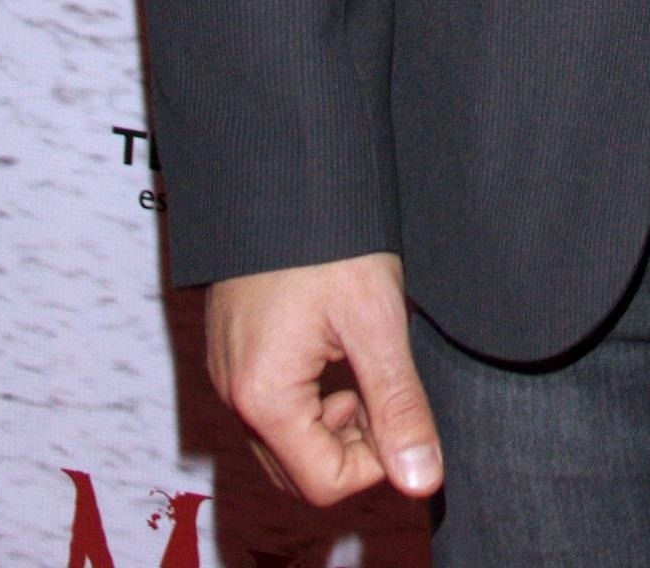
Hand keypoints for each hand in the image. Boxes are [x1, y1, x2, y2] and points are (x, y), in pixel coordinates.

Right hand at [206, 253, 443, 507]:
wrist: (280, 167)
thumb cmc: (324, 232)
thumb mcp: (375, 318)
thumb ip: (398, 404)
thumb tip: (421, 476)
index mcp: (264, 397)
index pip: (325, 482)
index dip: (376, 458)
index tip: (400, 409)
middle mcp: (234, 394)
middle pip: (300, 468)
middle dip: (353, 442)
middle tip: (384, 384)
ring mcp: (228, 372)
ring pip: (285, 438)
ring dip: (333, 417)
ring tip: (362, 357)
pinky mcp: (232, 349)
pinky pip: (271, 402)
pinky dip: (309, 393)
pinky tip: (335, 343)